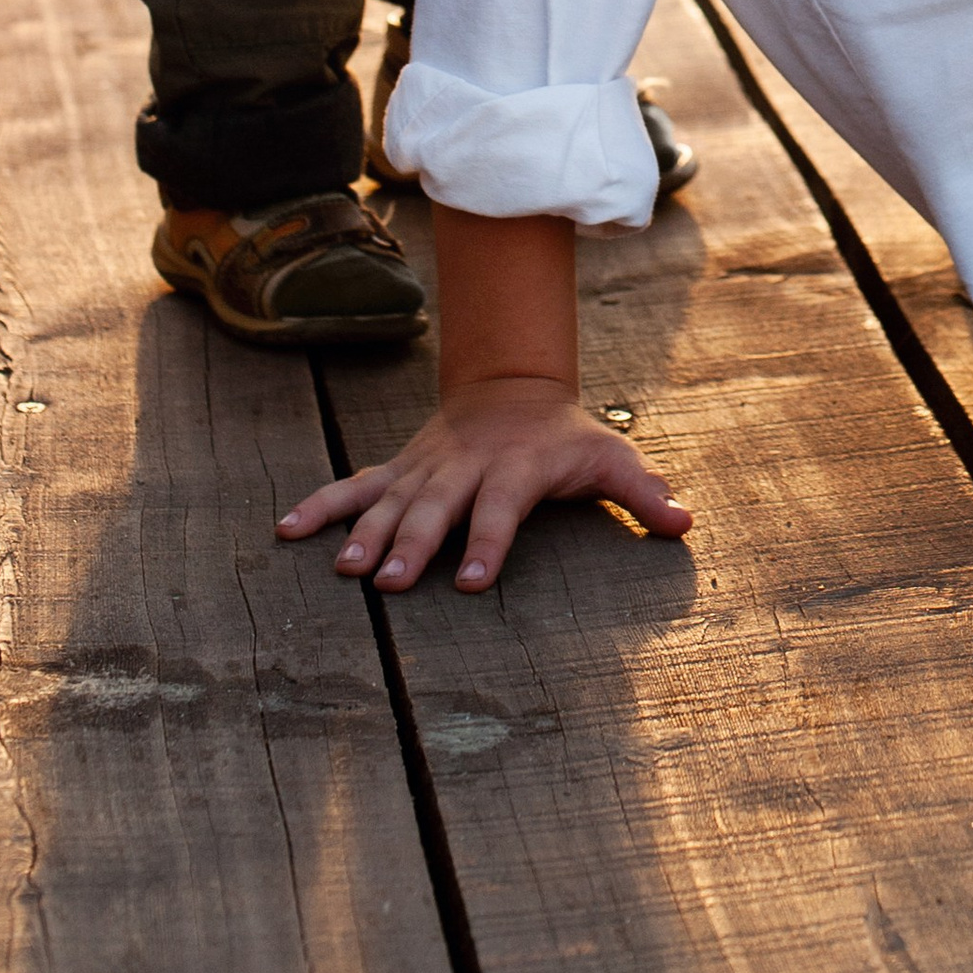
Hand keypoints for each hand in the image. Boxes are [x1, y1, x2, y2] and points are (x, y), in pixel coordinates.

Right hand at [278, 373, 691, 591]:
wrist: (514, 387)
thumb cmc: (566, 438)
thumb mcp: (610, 458)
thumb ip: (643, 493)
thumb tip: (685, 524)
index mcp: (515, 468)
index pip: (501, 508)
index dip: (488, 541)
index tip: (473, 580)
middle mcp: (465, 466)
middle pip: (436, 506)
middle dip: (413, 543)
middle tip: (388, 584)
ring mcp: (426, 467)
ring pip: (390, 500)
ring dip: (365, 532)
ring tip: (343, 570)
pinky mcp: (400, 469)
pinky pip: (354, 486)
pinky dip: (321, 505)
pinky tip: (286, 530)